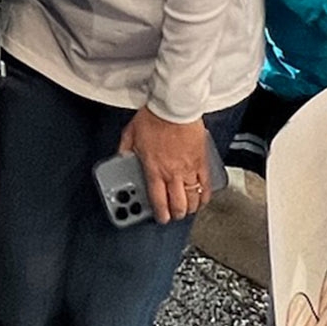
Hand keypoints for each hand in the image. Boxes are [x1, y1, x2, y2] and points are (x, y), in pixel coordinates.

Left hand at [118, 109, 208, 224]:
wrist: (174, 107)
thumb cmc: (153, 118)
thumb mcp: (130, 135)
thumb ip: (124, 150)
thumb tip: (120, 158)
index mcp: (154, 169)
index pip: (158, 200)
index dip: (161, 214)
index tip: (161, 218)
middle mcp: (172, 173)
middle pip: (178, 204)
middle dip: (176, 214)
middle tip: (174, 215)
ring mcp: (189, 169)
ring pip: (193, 198)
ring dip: (190, 207)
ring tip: (187, 209)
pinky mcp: (202, 162)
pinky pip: (206, 184)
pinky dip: (205, 195)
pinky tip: (203, 199)